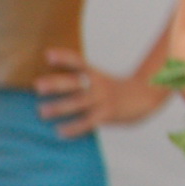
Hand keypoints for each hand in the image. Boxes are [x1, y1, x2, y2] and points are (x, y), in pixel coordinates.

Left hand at [35, 48, 170, 137]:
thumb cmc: (117, 90)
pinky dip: (73, 128)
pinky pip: (87, 122)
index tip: (48, 54)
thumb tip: (51, 84)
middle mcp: (98, 85)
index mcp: (96, 74)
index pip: (79, 63)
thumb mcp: (101, 80)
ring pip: (78, 103)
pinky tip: (60, 131)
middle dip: (56, 84)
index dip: (63, 58)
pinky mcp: (107, 115)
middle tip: (38, 85)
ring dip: (59, 107)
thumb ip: (81, 81)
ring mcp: (103, 100)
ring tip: (42, 111)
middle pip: (75, 82)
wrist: (146, 97)